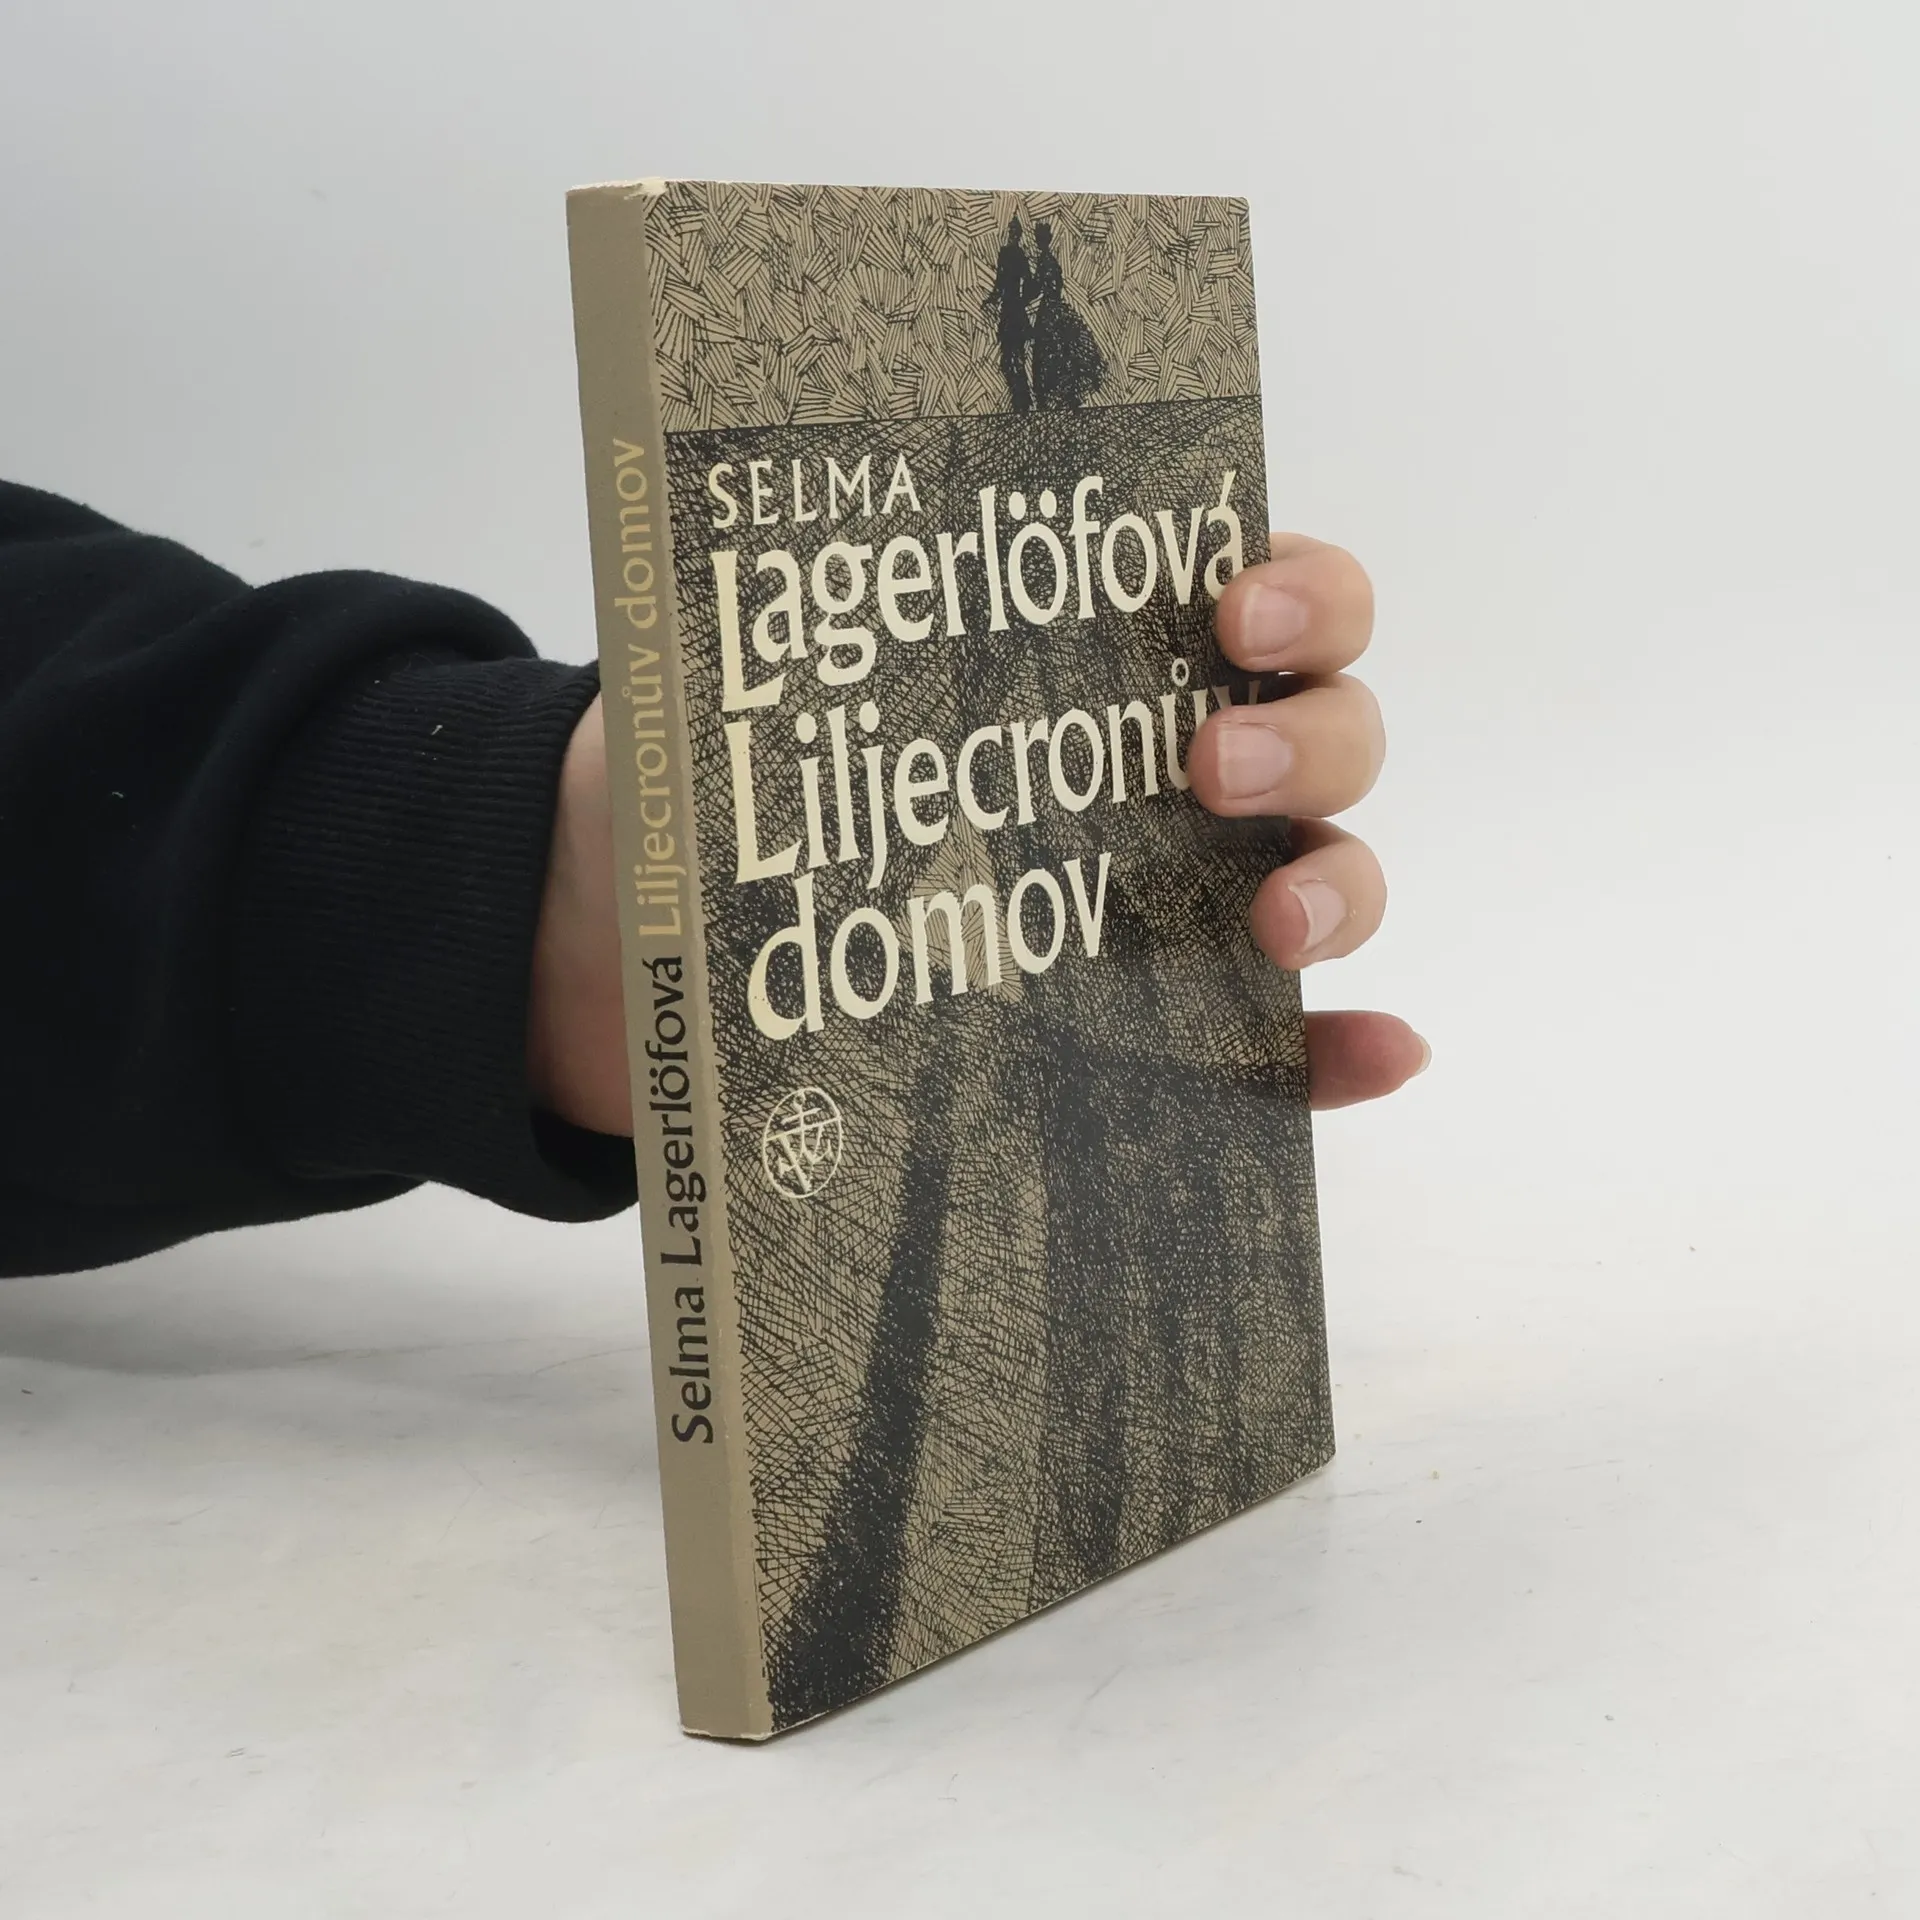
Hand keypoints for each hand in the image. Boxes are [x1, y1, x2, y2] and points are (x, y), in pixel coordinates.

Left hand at [530, 532, 1422, 1133]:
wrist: (658, 954)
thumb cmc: (725, 796)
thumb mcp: (745, 690)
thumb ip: (785, 622)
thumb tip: (755, 551)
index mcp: (1104, 663)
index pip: (1267, 599)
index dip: (1298, 593)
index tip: (1227, 614)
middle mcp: (1175, 773)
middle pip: (1329, 733)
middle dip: (1307, 740)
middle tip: (1205, 768)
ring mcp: (1180, 905)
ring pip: (1330, 872)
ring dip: (1340, 885)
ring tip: (1272, 925)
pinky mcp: (1167, 1032)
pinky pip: (1289, 1043)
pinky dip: (1345, 1050)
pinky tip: (1379, 1052)